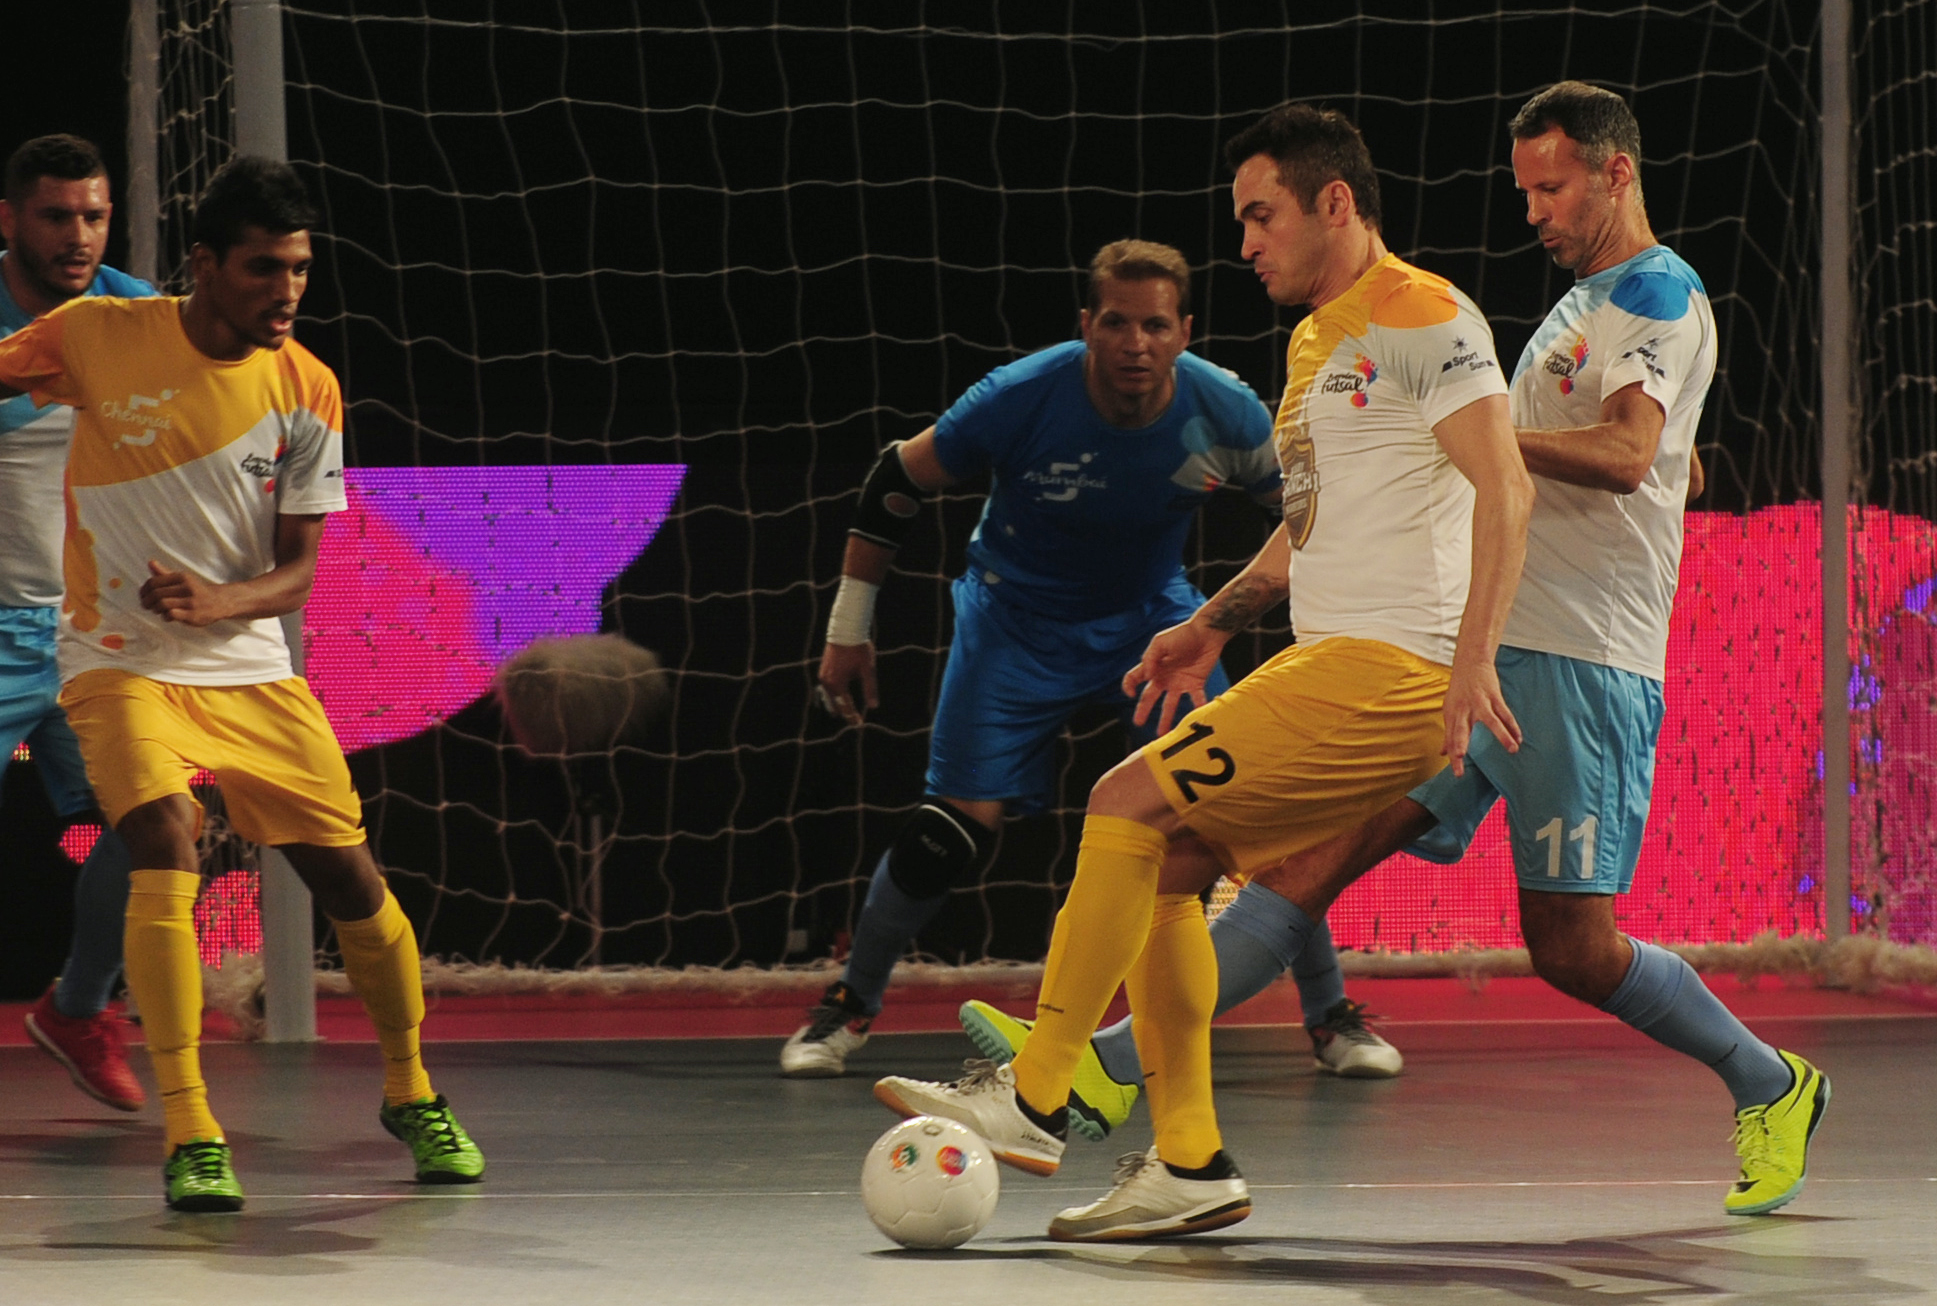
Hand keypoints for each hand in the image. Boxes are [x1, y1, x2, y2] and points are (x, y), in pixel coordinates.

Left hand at [139, 560, 231, 626]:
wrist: (219, 602)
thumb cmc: (195, 591)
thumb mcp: (182, 580)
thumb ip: (165, 573)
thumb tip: (150, 562)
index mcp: (182, 577)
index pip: (154, 582)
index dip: (144, 590)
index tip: (142, 596)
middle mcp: (187, 587)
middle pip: (156, 594)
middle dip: (147, 601)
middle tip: (146, 606)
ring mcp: (191, 601)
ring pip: (162, 604)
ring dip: (155, 609)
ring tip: (157, 611)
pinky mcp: (193, 615)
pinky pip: (171, 615)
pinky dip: (165, 616)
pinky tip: (168, 616)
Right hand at [817, 640, 876, 726]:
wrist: (845, 631)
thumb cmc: (858, 649)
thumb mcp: (867, 669)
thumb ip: (870, 688)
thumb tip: (874, 706)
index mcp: (838, 683)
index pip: (846, 706)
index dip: (853, 717)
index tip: (859, 725)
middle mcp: (827, 682)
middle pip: (835, 704)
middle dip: (845, 713)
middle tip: (853, 722)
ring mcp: (823, 676)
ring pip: (829, 697)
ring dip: (837, 705)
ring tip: (843, 714)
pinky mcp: (823, 670)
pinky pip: (827, 689)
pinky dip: (833, 695)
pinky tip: (837, 698)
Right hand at [1122, 620, 1225, 736]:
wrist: (1206, 632)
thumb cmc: (1182, 634)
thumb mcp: (1161, 642)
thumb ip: (1150, 658)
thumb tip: (1147, 676)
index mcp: (1153, 667)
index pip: (1135, 679)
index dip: (1129, 686)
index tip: (1131, 694)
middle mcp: (1164, 677)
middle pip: (1150, 697)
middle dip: (1143, 710)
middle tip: (1138, 723)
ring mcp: (1179, 682)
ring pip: (1170, 704)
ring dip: (1166, 718)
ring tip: (1164, 733)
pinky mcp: (1196, 683)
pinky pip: (1196, 698)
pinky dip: (1198, 707)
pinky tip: (1199, 717)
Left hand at [1441, 653, 1520, 776]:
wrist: (1470, 662)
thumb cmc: (1459, 689)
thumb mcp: (1449, 710)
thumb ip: (1448, 733)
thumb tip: (1442, 753)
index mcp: (1452, 714)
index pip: (1451, 739)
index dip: (1453, 756)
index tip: (1458, 773)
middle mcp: (1464, 710)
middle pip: (1462, 730)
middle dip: (1460, 745)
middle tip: (1460, 759)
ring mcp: (1480, 702)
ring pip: (1492, 721)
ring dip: (1503, 736)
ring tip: (1513, 749)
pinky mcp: (1494, 696)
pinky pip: (1505, 712)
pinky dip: (1513, 725)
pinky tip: (1519, 736)